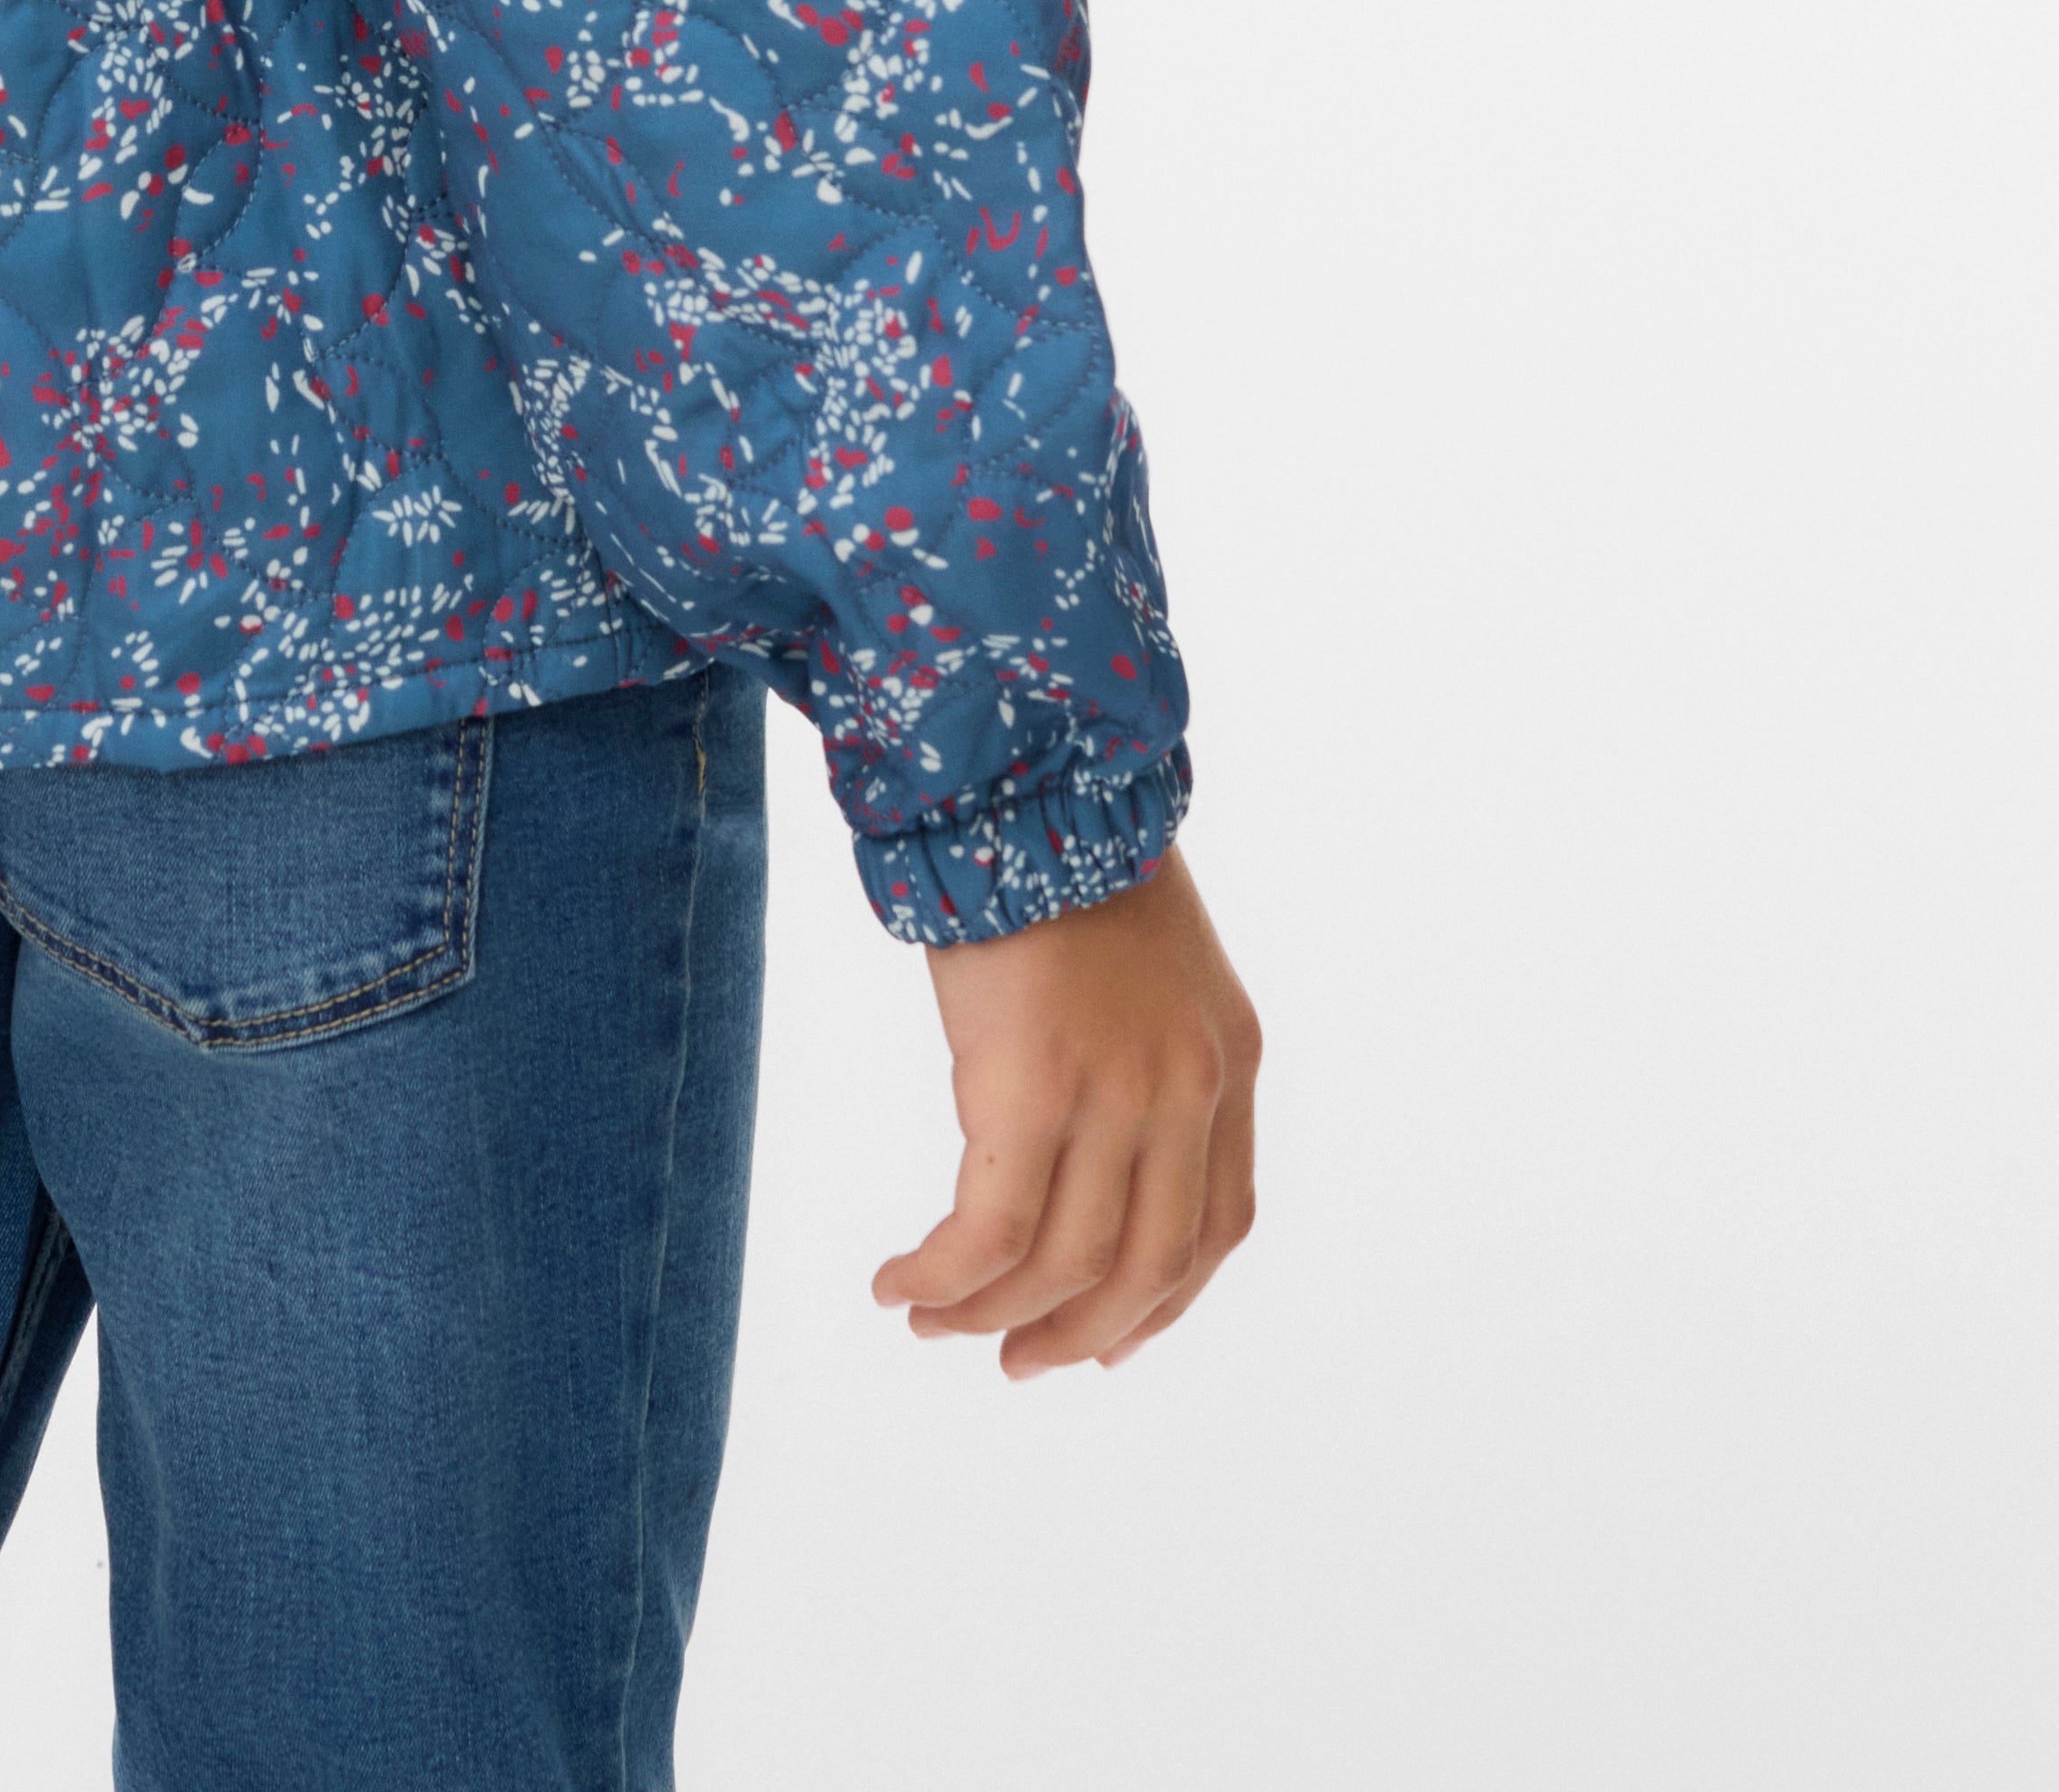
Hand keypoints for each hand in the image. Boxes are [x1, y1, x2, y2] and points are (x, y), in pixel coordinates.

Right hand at [872, 842, 1258, 1377]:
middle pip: (1145, 1270)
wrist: (1021, 765)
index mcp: (1229, 1061)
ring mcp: (1114, 1093)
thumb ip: (1144, 1050)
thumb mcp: (1148, 961)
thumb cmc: (1060, 844)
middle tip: (1013, 1361)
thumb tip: (1087, 1142)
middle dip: (1077, 1335)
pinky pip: (988, 1229)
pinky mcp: (1028, 1086)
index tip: (1101, 1339)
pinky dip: (942, 1273)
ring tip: (929, 1320)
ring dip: (990, 1314)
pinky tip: (897, 1281)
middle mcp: (1187, 1090)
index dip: (1159, 1304)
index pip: (1216, 1230)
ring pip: (1060, 1265)